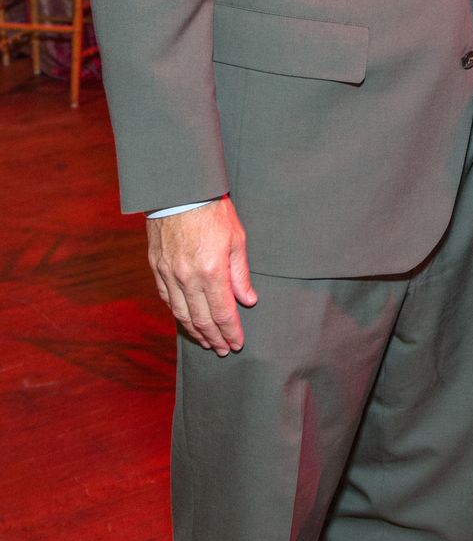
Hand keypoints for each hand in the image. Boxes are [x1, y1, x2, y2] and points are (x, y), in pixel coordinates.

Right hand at [147, 196, 256, 354]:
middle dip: (215, 338)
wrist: (179, 190)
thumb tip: (248, 300)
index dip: (231, 331)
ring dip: (196, 332)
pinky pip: (167, 299)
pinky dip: (178, 314)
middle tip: (224, 349)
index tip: (238, 343)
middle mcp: (188, 278)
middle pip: (201, 319)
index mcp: (211, 271)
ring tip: (208, 342)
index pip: (223, 313)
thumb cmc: (212, 211)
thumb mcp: (236, 239)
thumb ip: (240, 274)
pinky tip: (187, 321)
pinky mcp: (156, 267)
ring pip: (182, 314)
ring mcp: (169, 274)